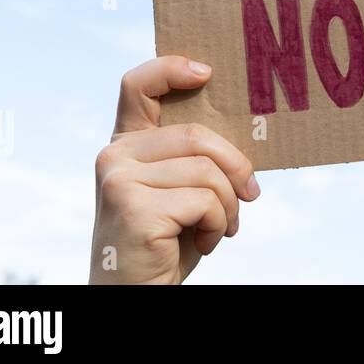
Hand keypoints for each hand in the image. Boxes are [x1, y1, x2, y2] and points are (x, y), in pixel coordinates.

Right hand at [89, 56, 259, 283]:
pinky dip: (219, 225)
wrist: (136, 295)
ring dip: (229, 206)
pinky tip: (204, 244)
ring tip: (221, 228)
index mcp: (125, 146)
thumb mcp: (179, 190)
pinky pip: (205, 200)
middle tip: (249, 196)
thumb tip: (245, 127)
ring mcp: (118, 180)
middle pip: (197, 135)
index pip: (138, 86)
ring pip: (207, 171)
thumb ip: (193, 157)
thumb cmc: (167, 242)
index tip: (208, 72)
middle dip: (236, 168)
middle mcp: (113, 156)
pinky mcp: (132, 207)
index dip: (171, 68)